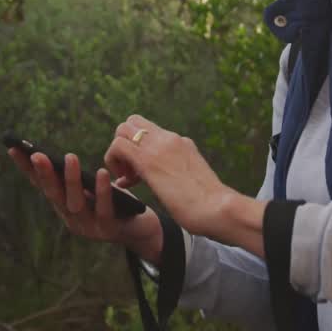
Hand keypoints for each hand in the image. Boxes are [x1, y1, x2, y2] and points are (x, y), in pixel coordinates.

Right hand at [8, 147, 162, 263]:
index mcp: (65, 207)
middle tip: (37, 154)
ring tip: (70, 157)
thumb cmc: (115, 204)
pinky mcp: (110, 230)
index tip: (13, 148)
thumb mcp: (93, 190)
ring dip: (71, 180)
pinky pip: (104, 210)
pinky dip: (102, 192)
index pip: (41, 186)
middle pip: (54, 195)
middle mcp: (72, 219)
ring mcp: (89, 227)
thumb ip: (79, 181)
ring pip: (75, 203)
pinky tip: (101, 174)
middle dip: (44, 174)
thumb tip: (62, 156)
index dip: (27, 169)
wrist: (141, 231)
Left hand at [104, 115, 240, 239]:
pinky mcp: (148, 160)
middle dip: (124, 146)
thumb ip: (181, 171)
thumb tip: (173, 177)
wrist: (218, 208)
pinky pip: (117, 146)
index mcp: (181, 142)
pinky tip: (126, 183)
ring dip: (117, 154)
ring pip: (122, 130)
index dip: (138, 147)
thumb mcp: (194, 178)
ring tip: (129, 179)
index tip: (140, 173)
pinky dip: (113, 161)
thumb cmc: (209, 203)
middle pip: (132, 123)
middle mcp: (169, 138)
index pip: (149, 130)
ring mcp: (159, 146)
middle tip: (131, 174)